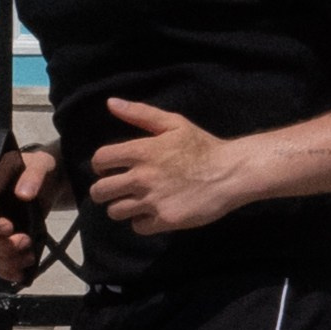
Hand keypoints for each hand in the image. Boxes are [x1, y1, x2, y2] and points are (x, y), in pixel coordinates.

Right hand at [0, 143, 55, 276]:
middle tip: (26, 243)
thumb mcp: (41, 164)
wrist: (48, 183)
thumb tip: (23, 194)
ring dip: (8, 259)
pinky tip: (21, 274)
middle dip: (3, 245)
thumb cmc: (40, 169)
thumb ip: (33, 175)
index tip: (11, 228)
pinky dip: (7, 270)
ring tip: (29, 256)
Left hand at [88, 97, 251, 237]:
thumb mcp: (173, 123)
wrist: (231, 173)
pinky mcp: (165, 220)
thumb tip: (111, 103)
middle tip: (115, 190)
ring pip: (115, 212)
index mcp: (141, 151)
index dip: (99, 165)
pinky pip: (138, 227)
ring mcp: (153, 200)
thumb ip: (140, 113)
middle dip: (103, 191)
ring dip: (121, 208)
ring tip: (133, 203)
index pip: (100, 160)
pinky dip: (142, 222)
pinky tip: (151, 214)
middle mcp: (142, 177)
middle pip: (100, 191)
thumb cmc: (202, 146)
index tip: (107, 169)